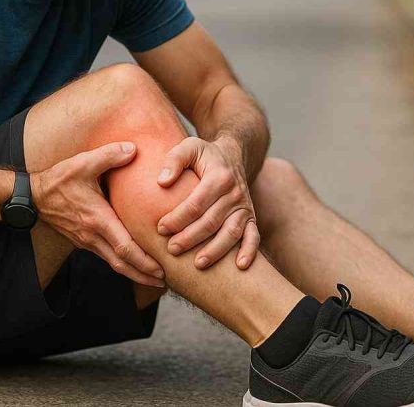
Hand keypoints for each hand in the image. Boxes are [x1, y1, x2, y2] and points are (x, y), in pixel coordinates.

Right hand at [32, 141, 164, 287]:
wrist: (32, 197)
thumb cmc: (58, 180)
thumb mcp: (83, 163)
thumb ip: (109, 155)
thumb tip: (134, 149)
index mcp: (96, 219)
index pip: (124, 248)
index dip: (144, 261)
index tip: (161, 269)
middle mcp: (92, 236)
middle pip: (122, 264)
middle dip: (144, 275)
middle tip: (165, 281)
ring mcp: (86, 241)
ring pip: (113, 263)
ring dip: (134, 272)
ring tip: (154, 277)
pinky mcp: (83, 241)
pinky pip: (106, 256)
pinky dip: (122, 262)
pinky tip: (133, 261)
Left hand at [155, 137, 259, 270]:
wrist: (234, 155)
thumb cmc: (205, 154)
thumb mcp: (189, 146)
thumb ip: (174, 160)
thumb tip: (162, 182)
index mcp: (219, 176)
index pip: (196, 203)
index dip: (178, 218)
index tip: (160, 228)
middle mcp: (234, 193)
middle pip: (211, 221)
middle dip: (190, 238)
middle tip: (171, 250)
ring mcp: (244, 206)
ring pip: (231, 232)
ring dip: (215, 250)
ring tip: (198, 264)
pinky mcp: (250, 216)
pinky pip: (253, 236)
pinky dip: (249, 251)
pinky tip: (240, 266)